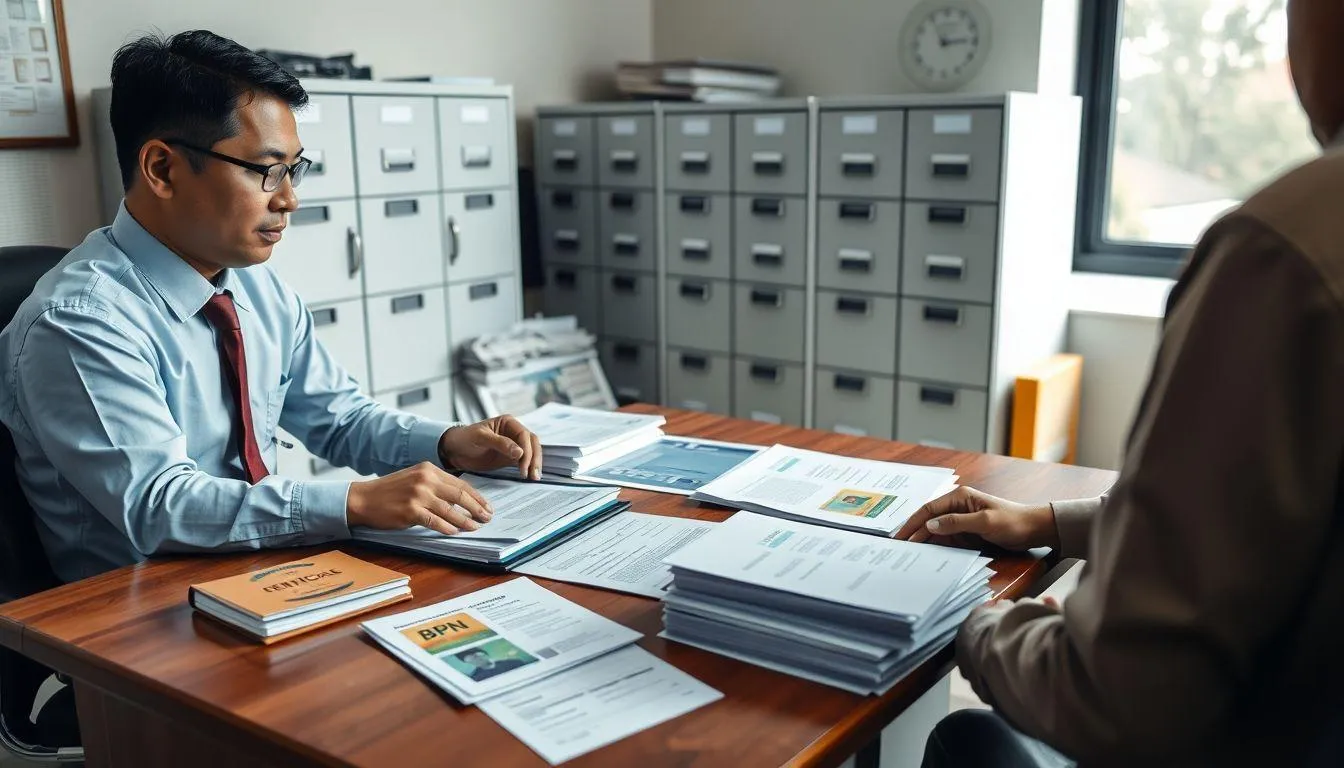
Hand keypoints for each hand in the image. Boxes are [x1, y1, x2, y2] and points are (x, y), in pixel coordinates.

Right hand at [347, 462, 493, 534]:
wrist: (364, 498)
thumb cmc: (390, 491)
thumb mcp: (415, 478)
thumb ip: (436, 485)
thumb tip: (460, 500)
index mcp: (429, 469)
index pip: (460, 483)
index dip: (476, 496)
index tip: (487, 506)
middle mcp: (425, 479)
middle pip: (460, 495)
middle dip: (477, 508)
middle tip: (487, 517)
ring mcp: (418, 495)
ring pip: (450, 510)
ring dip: (465, 521)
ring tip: (475, 527)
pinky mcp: (410, 511)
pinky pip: (435, 521)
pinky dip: (447, 528)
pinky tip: (454, 532)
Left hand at [439, 415, 541, 479]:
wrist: (454, 451)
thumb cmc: (465, 438)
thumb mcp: (480, 438)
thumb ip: (500, 443)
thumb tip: (520, 452)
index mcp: (508, 422)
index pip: (524, 435)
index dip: (527, 449)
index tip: (523, 463)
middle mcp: (513, 432)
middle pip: (532, 444)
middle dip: (534, 458)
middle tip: (533, 474)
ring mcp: (513, 446)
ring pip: (531, 453)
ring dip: (534, 465)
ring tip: (533, 478)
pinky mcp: (510, 458)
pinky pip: (523, 462)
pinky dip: (527, 469)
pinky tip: (529, 477)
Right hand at [892, 486, 1058, 550]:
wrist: (1034, 530)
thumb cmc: (1012, 522)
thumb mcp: (985, 522)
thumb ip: (957, 523)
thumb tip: (930, 525)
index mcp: (960, 497)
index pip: (929, 509)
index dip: (913, 522)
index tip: (900, 536)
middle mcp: (957, 507)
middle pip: (929, 519)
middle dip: (914, 532)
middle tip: (899, 547)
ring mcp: (961, 520)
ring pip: (935, 531)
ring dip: (923, 540)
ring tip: (908, 553)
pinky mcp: (966, 533)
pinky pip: (946, 539)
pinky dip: (935, 546)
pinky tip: (927, 554)